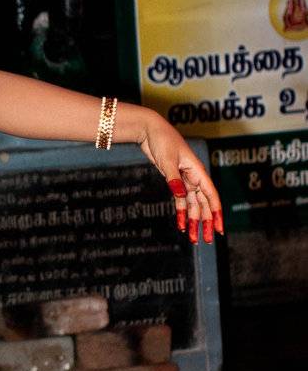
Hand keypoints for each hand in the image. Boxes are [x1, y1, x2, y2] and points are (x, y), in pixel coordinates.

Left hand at [136, 108, 223, 243]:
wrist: (151, 131)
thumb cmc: (163, 140)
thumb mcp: (167, 160)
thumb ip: (173, 178)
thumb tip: (180, 195)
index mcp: (198, 172)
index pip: (211, 196)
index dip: (216, 213)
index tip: (219, 228)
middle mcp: (195, 178)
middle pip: (203, 205)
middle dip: (205, 223)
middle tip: (206, 240)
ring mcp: (185, 180)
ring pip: (193, 205)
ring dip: (193, 221)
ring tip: (193, 239)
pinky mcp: (175, 181)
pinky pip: (181, 201)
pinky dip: (182, 213)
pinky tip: (182, 225)